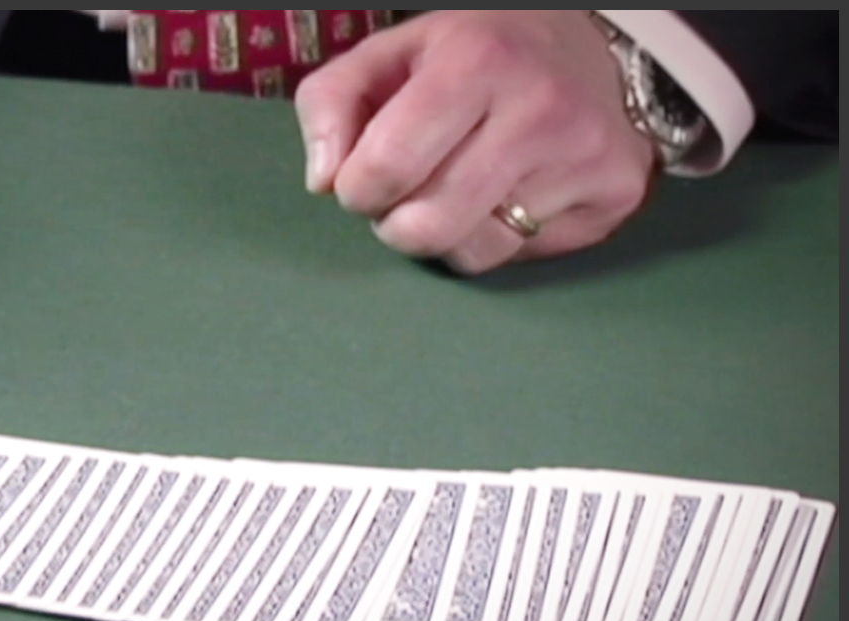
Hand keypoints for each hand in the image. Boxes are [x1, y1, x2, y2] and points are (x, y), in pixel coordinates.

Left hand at [295, 10, 656, 273]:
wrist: (595, 48)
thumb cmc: (474, 54)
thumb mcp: (393, 52)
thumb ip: (330, 103)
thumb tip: (322, 182)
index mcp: (477, 60)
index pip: (385, 169)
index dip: (357, 189)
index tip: (365, 176)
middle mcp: (539, 108)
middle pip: (426, 227)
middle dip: (396, 222)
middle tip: (408, 191)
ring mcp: (583, 157)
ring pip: (471, 252)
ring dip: (443, 234)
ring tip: (455, 189)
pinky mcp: (613, 197)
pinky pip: (518, 256)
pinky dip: (495, 235)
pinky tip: (507, 193)